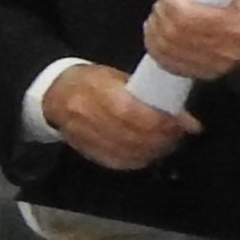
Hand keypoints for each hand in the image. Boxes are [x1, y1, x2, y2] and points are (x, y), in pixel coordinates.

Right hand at [43, 63, 197, 175]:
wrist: (55, 95)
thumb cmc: (90, 81)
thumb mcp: (116, 77)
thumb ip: (147, 95)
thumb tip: (185, 117)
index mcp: (93, 89)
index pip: (130, 111)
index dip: (158, 120)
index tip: (179, 121)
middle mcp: (86, 115)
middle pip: (131, 134)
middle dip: (161, 136)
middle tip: (178, 133)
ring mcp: (84, 136)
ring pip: (127, 151)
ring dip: (153, 149)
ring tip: (167, 142)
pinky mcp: (87, 151)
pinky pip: (118, 161)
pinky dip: (139, 159)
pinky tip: (150, 152)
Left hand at [140, 0, 239, 85]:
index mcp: (239, 23)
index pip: (188, 16)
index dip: (172, 2)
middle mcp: (230, 49)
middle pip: (175, 32)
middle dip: (161, 14)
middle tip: (163, 4)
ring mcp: (217, 65)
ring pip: (169, 49)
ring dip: (154, 30)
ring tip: (159, 17)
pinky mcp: (205, 74)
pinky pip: (170, 65)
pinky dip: (156, 49)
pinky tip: (156, 36)